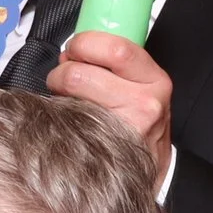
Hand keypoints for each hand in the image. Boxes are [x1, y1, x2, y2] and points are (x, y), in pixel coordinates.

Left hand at [49, 31, 173, 177]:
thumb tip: (73, 51)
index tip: (77, 48)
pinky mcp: (104, 149)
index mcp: (154, 80)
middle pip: (80, 74)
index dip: (85, 44)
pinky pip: (66, 122)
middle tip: (65, 77)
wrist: (149, 169)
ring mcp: (124, 128)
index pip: (115, 48)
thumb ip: (115, 63)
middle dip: (62, 72)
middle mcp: (145, 103)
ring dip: (57, 94)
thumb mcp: (142, 86)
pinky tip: (72, 120)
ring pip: (68, 97)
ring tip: (68, 99)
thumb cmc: (141, 124)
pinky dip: (60, 117)